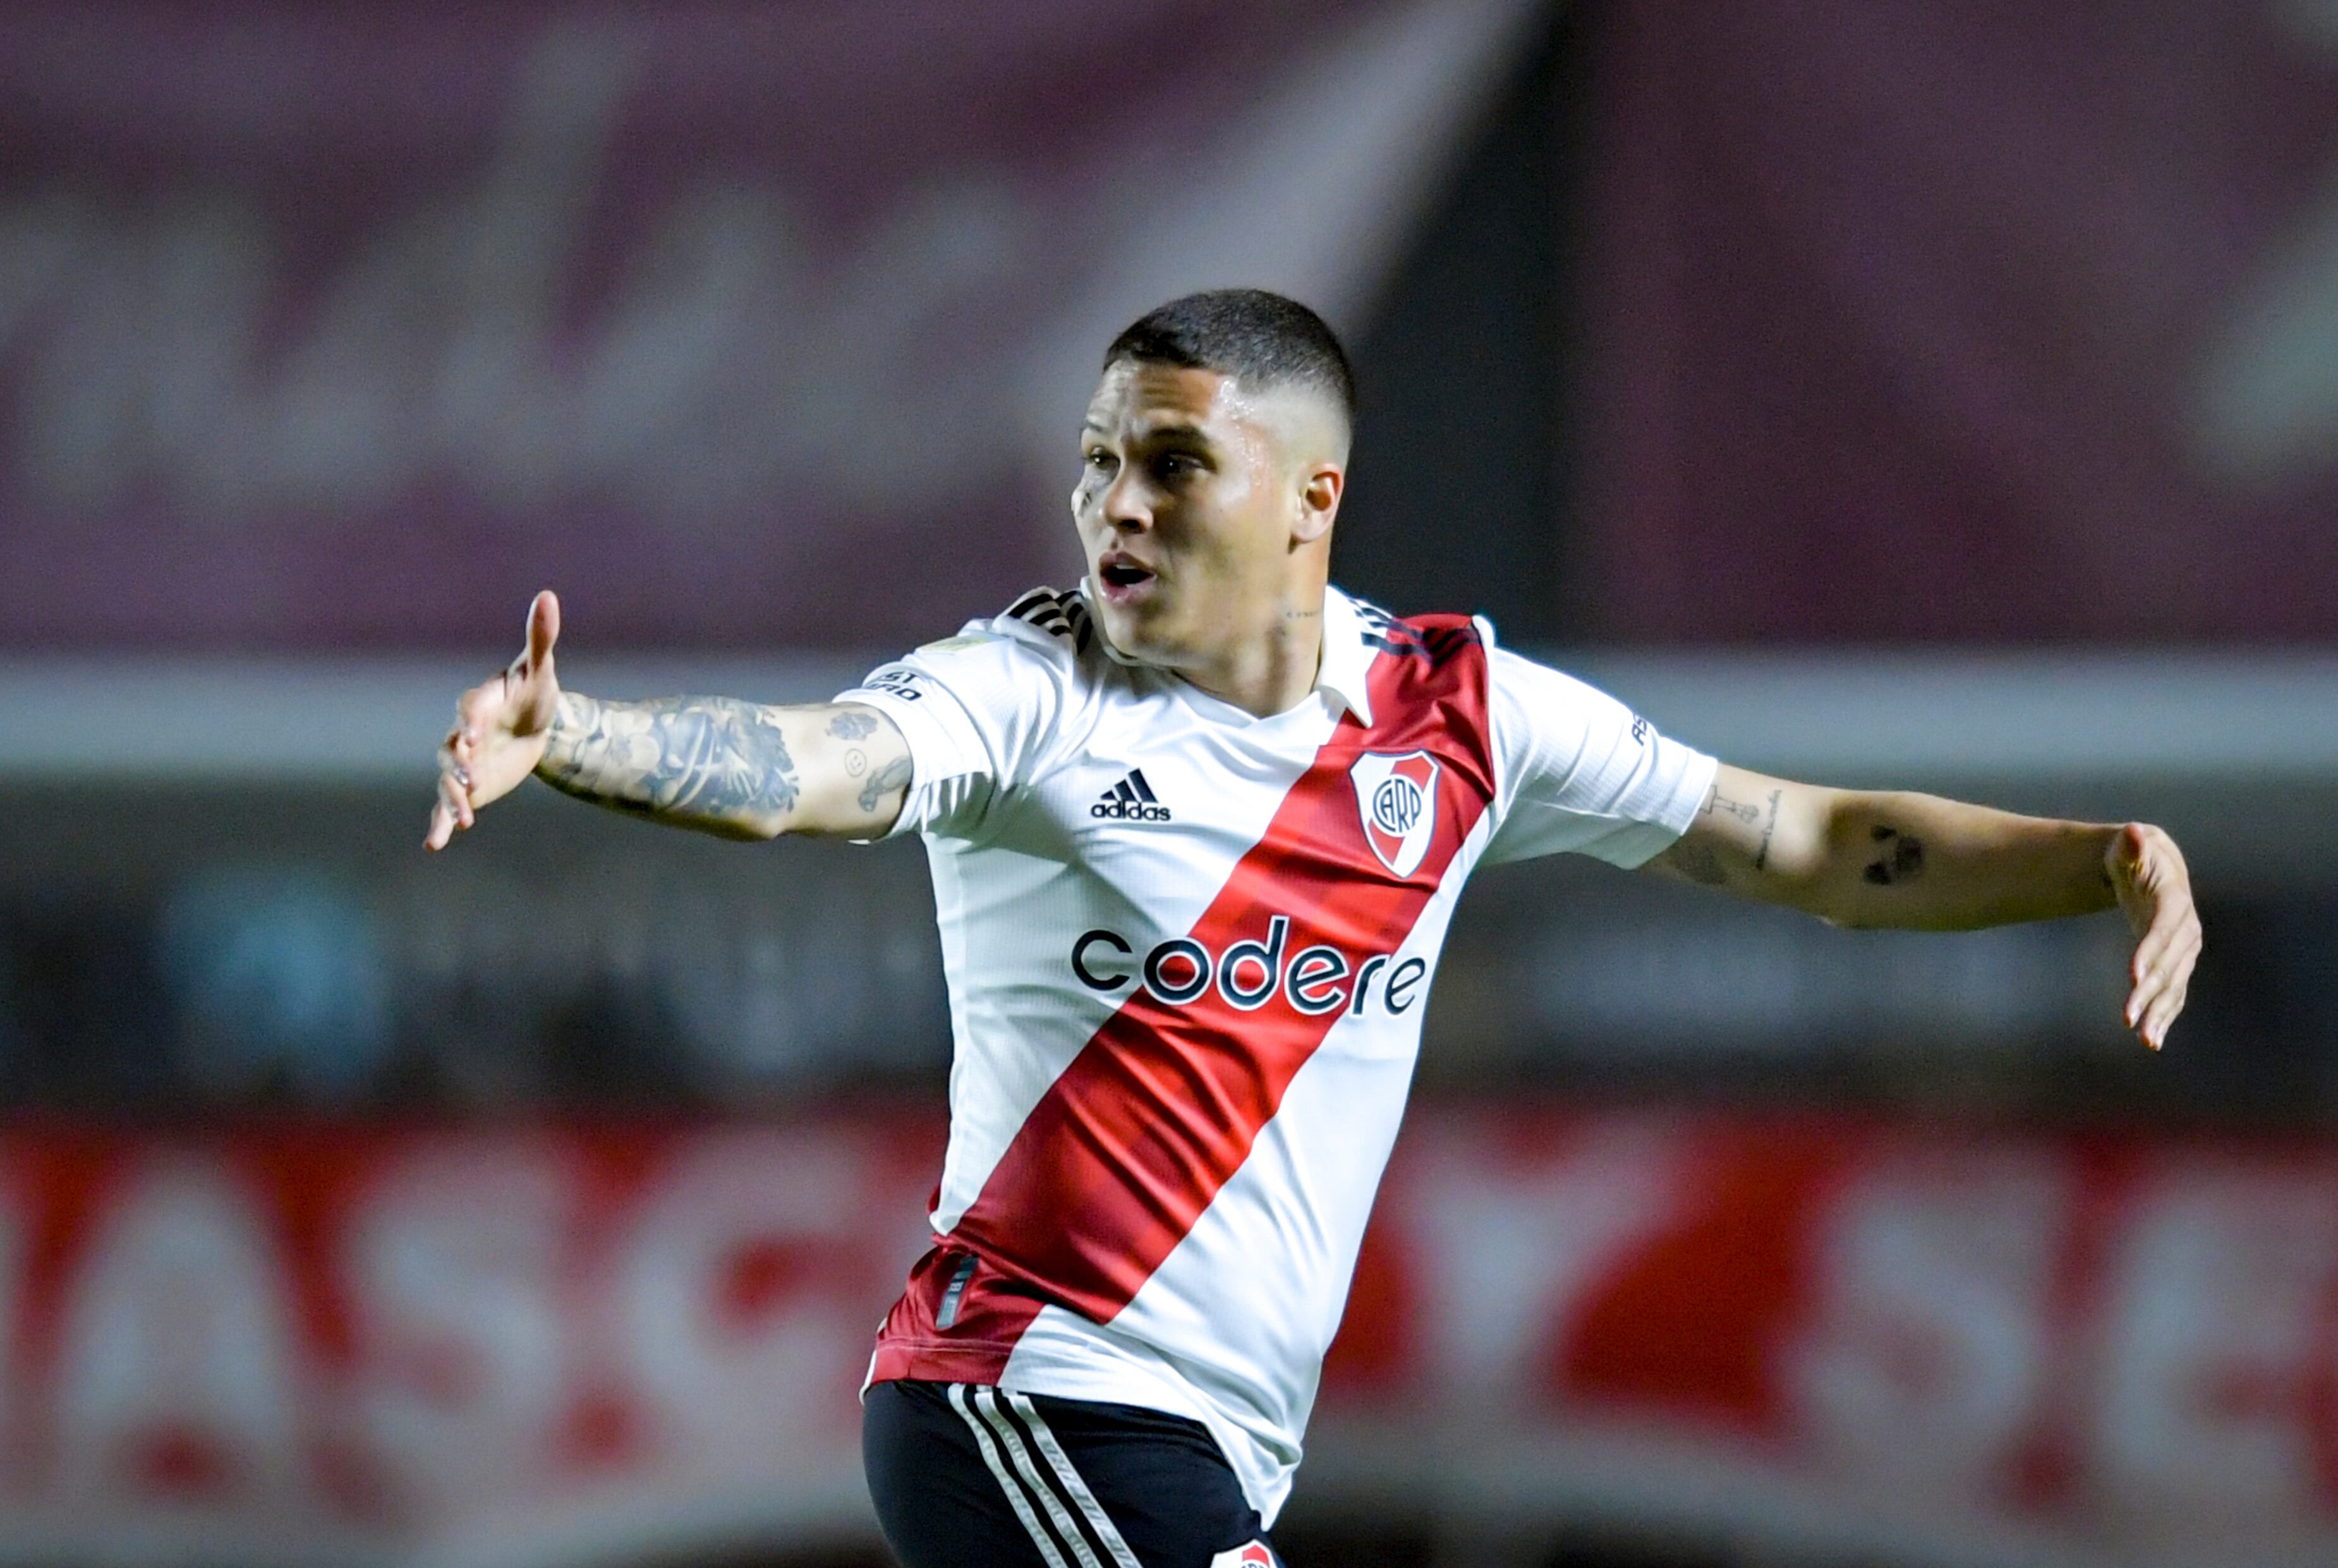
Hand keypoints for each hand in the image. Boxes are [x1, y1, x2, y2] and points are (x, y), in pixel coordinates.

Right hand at [426, 590, 563, 850]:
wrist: (537, 724)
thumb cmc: (536, 691)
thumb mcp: (541, 669)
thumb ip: (540, 637)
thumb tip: (547, 595)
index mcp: (482, 702)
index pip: (472, 708)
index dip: (471, 719)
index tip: (474, 734)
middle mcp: (464, 731)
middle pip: (451, 747)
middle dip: (458, 762)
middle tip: (470, 778)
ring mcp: (461, 760)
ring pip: (446, 779)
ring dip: (452, 796)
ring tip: (464, 818)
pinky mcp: (467, 785)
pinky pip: (447, 804)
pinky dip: (440, 822)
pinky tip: (434, 844)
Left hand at [2106, 822, 2199, 1050]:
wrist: (2151, 869)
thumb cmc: (2134, 856)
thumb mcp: (2128, 847)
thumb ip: (2129, 845)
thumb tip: (2132, 832)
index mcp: (2172, 901)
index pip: (2163, 929)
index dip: (2150, 951)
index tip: (2133, 976)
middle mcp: (2185, 930)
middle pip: (2168, 965)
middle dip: (2149, 992)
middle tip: (2128, 1017)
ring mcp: (2184, 950)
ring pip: (2174, 986)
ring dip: (2160, 1013)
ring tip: (2145, 1040)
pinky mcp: (2176, 964)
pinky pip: (2173, 993)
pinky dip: (2164, 1016)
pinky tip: (2151, 1040)